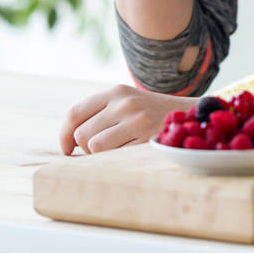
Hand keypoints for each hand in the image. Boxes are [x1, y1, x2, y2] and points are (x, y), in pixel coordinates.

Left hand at [59, 84, 190, 154]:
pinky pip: (115, 158)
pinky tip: (130, 154)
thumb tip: (67, 141)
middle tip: (103, 149)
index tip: (67, 150)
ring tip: (117, 151)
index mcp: (116, 91)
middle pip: (81, 135)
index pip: (74, 114)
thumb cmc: (149, 114)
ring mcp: (137, 120)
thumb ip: (99, 114)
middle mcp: (124, 102)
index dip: (64, 135)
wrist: (189, 115)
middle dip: (86, 148)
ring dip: (101, 156)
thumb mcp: (126, 102)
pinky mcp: (147, 139)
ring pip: (95, 147)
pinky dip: (117, 161)